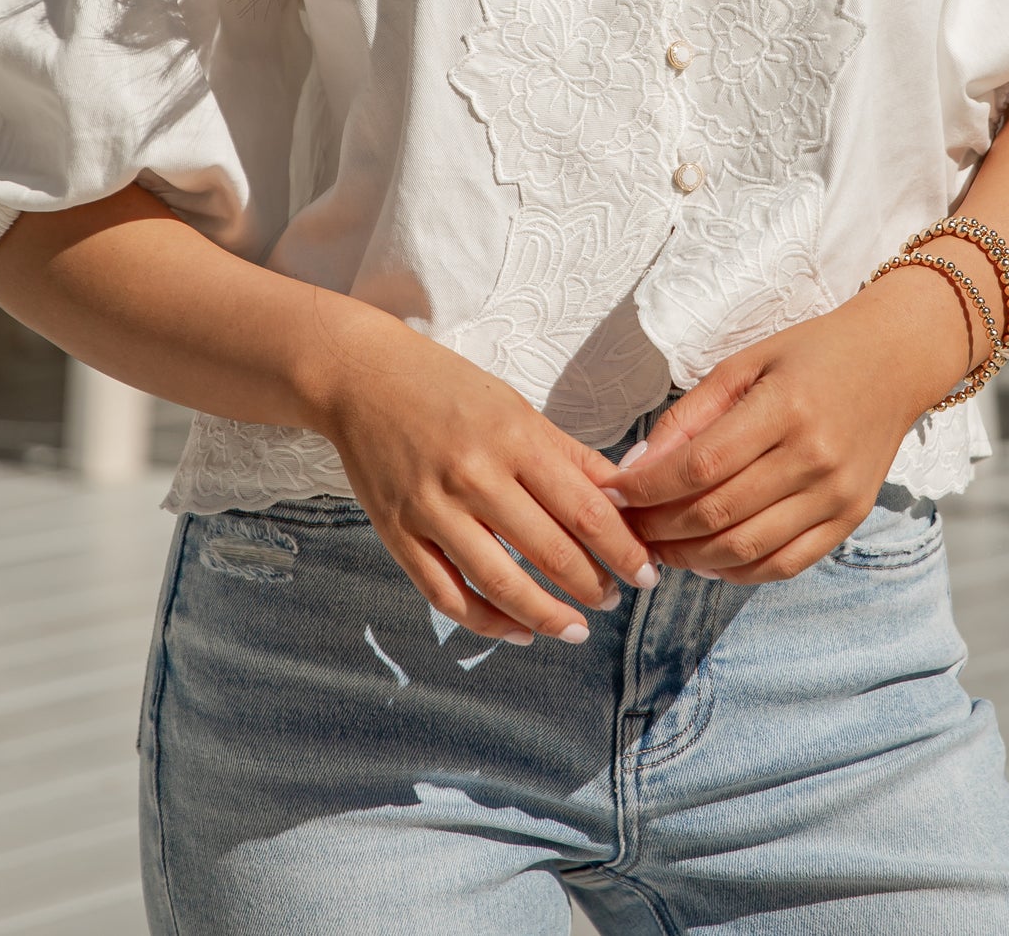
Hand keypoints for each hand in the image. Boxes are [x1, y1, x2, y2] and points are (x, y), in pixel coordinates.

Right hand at [308, 303, 658, 644]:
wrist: (362, 377)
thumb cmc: (448, 388)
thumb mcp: (516, 408)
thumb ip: (570, 455)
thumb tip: (626, 493)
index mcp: (514, 438)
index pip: (585, 509)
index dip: (623, 549)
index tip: (645, 572)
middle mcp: (475, 475)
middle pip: (549, 550)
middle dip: (592, 585)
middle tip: (615, 599)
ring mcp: (432, 508)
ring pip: (500, 582)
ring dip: (546, 615)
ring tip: (576, 628)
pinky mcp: (398, 532)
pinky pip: (446, 593)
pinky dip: (486, 622)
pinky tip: (518, 631)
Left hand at [593, 274, 969, 582]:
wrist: (894, 362)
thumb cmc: (810, 355)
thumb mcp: (744, 364)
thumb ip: (690, 415)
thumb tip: (637, 468)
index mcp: (784, 408)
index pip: (699, 466)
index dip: (648, 488)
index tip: (613, 492)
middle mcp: (814, 457)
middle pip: (718, 513)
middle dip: (659, 527)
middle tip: (625, 526)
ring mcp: (837, 495)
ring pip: (746, 549)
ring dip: (690, 557)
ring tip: (658, 547)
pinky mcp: (850, 519)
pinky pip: (785, 564)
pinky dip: (737, 572)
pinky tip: (706, 560)